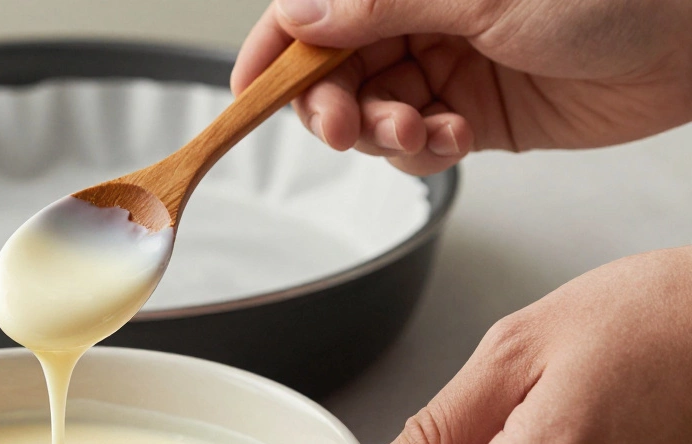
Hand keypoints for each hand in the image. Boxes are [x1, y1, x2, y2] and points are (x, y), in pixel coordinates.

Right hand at [232, 0, 691, 174]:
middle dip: (329, 104)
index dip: (274, 50)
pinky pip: (415, 143)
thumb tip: (302, 15)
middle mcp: (419, 18)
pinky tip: (451, 137)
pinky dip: (422, 150)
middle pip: (331, 70)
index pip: (314, 10)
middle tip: (342, 125)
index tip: (249, 91)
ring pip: (369, 113)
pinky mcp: (471, 114)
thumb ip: (384, 6)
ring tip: (416, 131)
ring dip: (380, 133)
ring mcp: (444, 66)